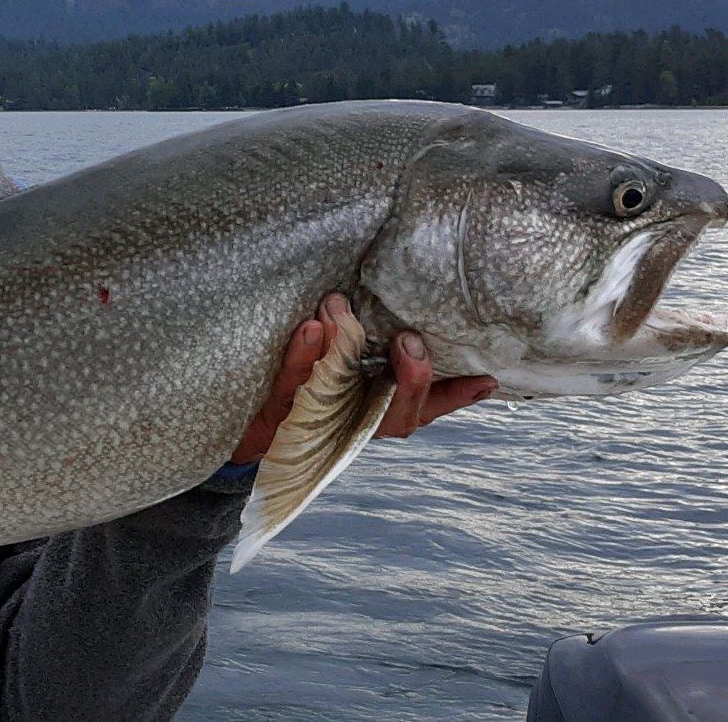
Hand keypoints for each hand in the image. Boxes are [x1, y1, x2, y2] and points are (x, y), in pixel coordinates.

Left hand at [232, 294, 496, 462]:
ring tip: (352, 320)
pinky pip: (291, 386)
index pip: (425, 407)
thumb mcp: (336, 363)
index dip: (456, 396)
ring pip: (348, 406)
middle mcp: (355, 422)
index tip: (487, 378)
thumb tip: (373, 305)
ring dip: (352, 359)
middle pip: (398, 417)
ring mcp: (317, 422)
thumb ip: (358, 341)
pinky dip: (301, 356)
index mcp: (376, 408)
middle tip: (409, 341)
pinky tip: (310, 327)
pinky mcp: (278, 416)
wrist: (239, 423)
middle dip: (412, 380)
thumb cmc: (297, 385)